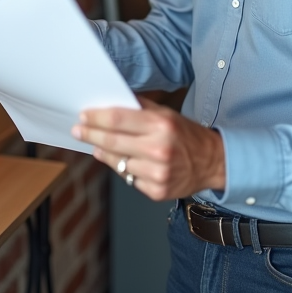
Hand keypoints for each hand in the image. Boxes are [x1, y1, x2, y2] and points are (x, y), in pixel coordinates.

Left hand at [71, 98, 225, 201]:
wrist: (213, 163)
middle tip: (78, 130)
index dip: (96, 118)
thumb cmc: (186, 135)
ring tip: (97, 144)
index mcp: (162, 125)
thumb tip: (110, 101)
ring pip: (118, 162)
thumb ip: (139, 107)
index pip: (118, 119)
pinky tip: (122, 160)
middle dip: (91, 134)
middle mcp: (159, 149)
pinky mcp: (156, 191)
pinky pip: (129, 178)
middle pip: (113, 141)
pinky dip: (123, 168)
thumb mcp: (167, 114)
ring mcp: (157, 173)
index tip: (83, 116)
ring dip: (103, 152)